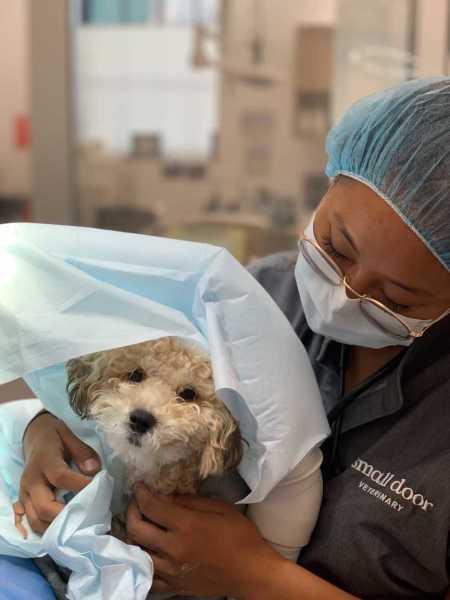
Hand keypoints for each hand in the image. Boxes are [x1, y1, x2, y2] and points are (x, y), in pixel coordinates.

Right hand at [18, 412, 100, 533]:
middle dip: (67, 516)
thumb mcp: (69, 435)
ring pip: (36, 520)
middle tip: (88, 518)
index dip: (80, 485)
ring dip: (57, 527)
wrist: (33, 436)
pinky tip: (64, 527)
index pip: (61, 477)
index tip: (99, 488)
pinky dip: (48, 528)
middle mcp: (31, 480)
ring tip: (78, 526)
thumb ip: (83, 453)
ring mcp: (24, 493)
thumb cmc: (54, 436)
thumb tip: (94, 471)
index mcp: (44, 460)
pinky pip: (32, 521)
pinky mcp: (23, 501)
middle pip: (44, 507)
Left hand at [127, 482, 285, 598]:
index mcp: (186, 525)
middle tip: (136, 502)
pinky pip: (147, 576)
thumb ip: (190, 501)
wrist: (251, 573)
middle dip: (132, 511)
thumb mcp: (220, 508)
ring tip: (139, 523)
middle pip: (136, 529)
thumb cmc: (240, 536)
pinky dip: (141, 561)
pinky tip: (145, 551)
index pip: (151, 506)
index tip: (139, 485)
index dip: (141, 493)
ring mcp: (171, 571)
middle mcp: (173, 548)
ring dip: (133, 535)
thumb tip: (166, 497)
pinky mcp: (174, 587)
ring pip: (137, 552)